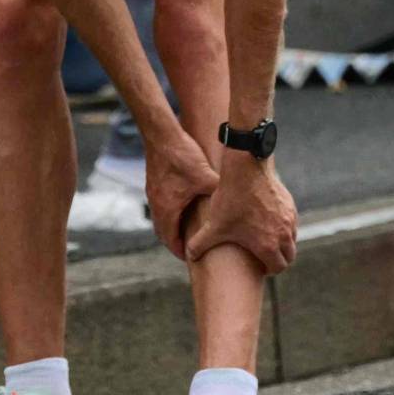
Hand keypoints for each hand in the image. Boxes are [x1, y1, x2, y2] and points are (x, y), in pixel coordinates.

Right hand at [145, 129, 219, 260]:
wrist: (161, 135)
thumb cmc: (182, 156)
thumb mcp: (206, 177)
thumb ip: (220, 191)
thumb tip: (240, 200)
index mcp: (168, 210)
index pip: (171, 241)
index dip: (182, 252)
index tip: (192, 259)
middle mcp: (157, 205)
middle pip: (163, 234)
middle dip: (176, 243)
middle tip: (190, 250)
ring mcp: (153, 194)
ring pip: (160, 220)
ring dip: (172, 229)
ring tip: (186, 233)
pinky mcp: (153, 184)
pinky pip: (160, 207)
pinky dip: (169, 215)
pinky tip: (181, 209)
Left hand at [183, 154, 297, 274]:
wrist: (246, 170)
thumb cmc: (231, 200)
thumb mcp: (213, 225)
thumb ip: (199, 244)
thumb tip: (189, 256)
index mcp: (268, 246)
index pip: (278, 268)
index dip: (269, 270)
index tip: (260, 266)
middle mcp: (284, 234)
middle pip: (289, 256)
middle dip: (279, 259)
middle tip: (265, 257)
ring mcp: (289, 218)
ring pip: (292, 239)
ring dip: (283, 243)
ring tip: (268, 239)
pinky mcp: (290, 204)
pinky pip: (292, 222)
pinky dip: (285, 226)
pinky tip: (270, 221)